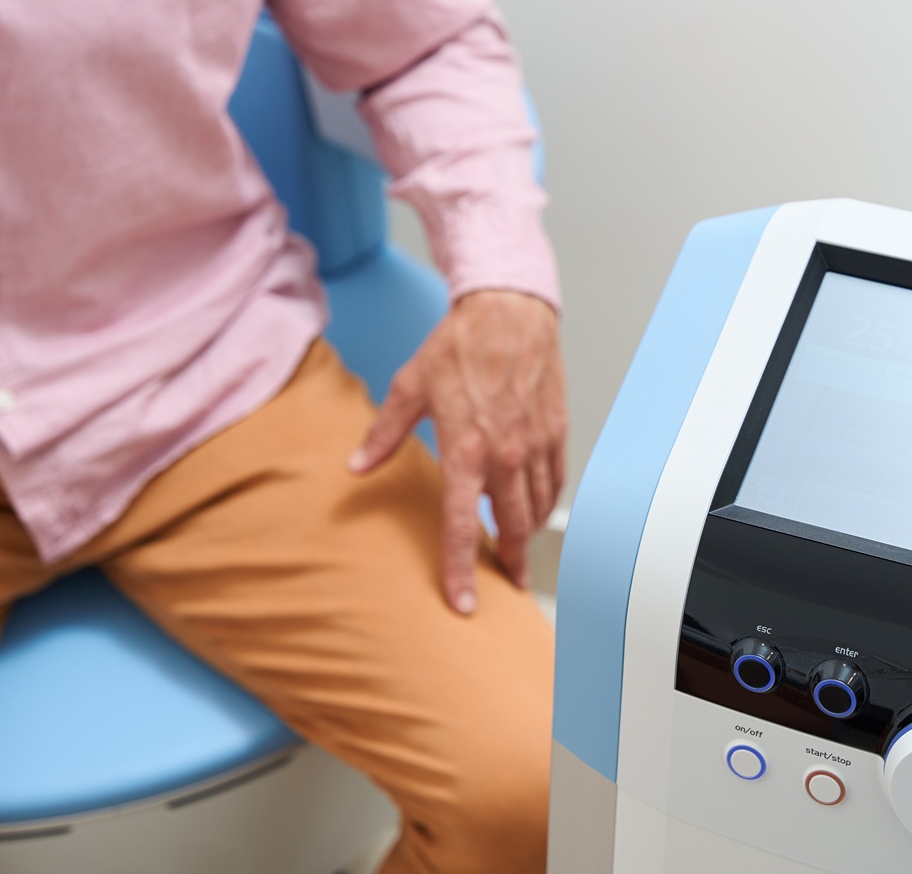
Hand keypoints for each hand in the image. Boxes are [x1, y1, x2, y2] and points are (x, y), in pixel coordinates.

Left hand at [349, 289, 566, 613]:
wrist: (509, 310)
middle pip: (513, 528)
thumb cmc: (461, 345)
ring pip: (539, 507)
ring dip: (530, 533)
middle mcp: (506, 454)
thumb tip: (355, 467)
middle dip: (511, 563)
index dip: (460, 569)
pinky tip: (537, 505)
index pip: (461, 525)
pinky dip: (547, 500)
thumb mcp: (410, 387)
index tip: (462, 602)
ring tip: (521, 549)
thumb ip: (384, 435)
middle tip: (509, 586)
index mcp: (466, 449)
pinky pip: (556, 480)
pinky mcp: (556, 431)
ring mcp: (536, 444)